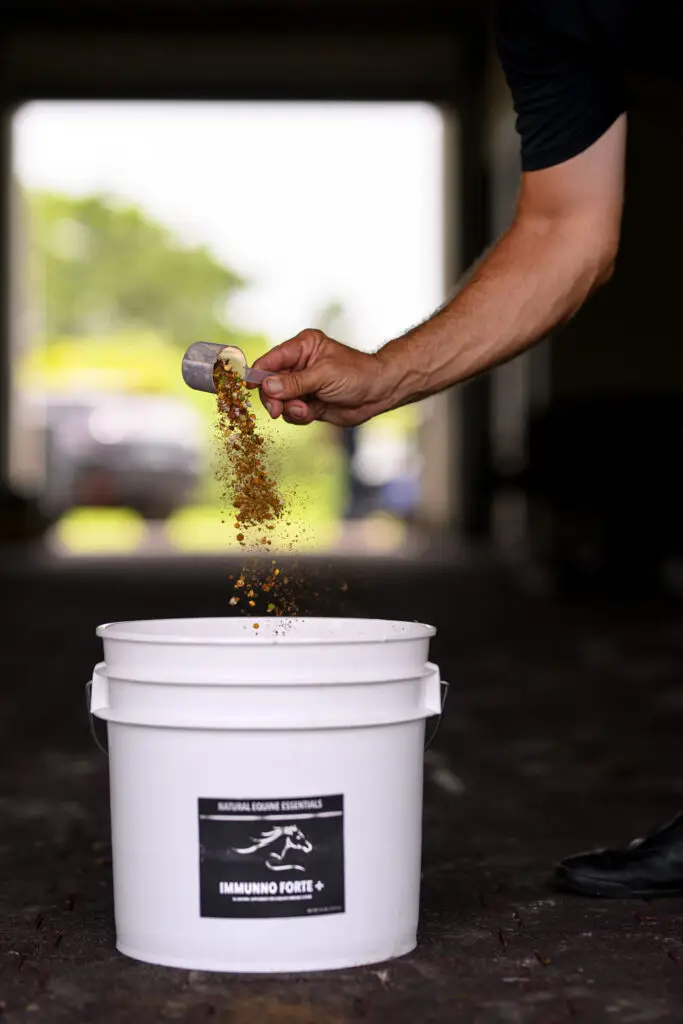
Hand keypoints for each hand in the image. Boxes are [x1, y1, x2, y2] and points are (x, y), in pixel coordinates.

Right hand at [252, 329, 391, 426]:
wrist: (379, 393)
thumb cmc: (356, 374)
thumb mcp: (324, 375)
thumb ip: (295, 382)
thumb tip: (267, 386)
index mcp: (302, 347)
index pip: (272, 359)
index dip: (258, 372)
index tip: (249, 386)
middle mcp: (299, 365)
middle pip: (270, 383)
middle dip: (273, 397)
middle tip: (276, 410)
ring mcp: (302, 385)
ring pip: (279, 400)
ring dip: (288, 408)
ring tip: (305, 409)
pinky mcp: (308, 403)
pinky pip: (291, 413)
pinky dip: (298, 416)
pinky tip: (311, 413)